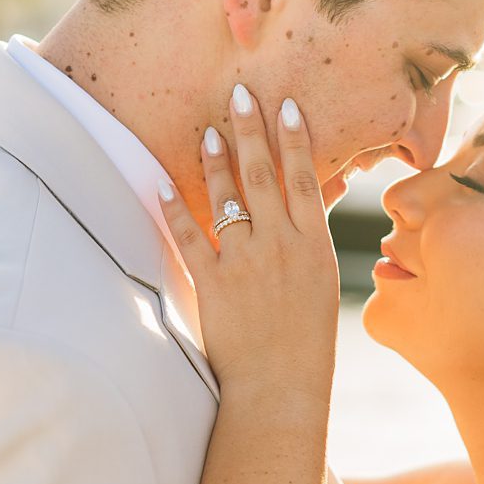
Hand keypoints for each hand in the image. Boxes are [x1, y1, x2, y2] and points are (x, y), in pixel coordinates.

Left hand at [158, 85, 339, 394]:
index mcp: (314, 247)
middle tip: (240, 94)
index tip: (286, 106)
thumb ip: (309, 245)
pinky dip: (174, 209)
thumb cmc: (307, 345)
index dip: (294, 140)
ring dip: (217, 160)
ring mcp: (246, 263)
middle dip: (251, 130)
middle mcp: (281, 246)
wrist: (280, 389)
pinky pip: (190, 237)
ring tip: (208, 131)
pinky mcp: (214, 284)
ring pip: (228, 198)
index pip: (305, 179)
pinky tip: (161, 185)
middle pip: (263, 176)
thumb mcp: (322, 288)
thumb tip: (307, 211)